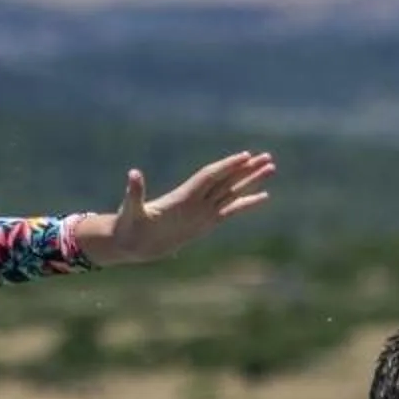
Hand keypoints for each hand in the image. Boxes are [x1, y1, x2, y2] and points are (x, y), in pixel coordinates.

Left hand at [75, 152, 276, 265]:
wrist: (129, 242)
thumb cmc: (128, 227)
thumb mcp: (131, 210)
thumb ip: (135, 192)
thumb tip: (133, 174)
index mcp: (182, 197)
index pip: (210, 177)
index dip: (227, 166)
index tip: (246, 156)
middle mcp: (195, 201)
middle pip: (226, 180)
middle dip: (246, 169)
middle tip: (268, 157)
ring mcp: (201, 211)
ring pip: (232, 192)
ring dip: (251, 181)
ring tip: (271, 168)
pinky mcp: (204, 224)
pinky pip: (231, 211)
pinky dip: (247, 204)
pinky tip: (263, 197)